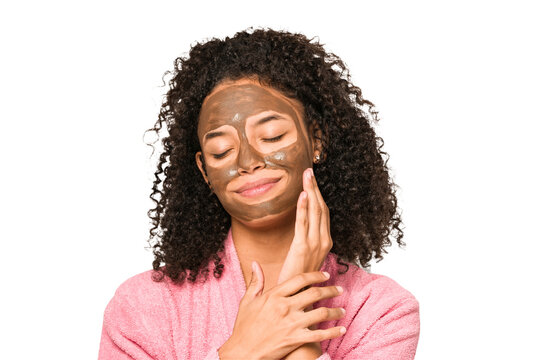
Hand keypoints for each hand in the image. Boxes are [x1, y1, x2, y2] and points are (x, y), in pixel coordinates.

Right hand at [218, 262, 344, 359]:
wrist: (242, 352)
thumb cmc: (244, 327)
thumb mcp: (247, 301)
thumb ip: (255, 281)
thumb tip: (255, 263)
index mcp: (274, 295)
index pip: (301, 279)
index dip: (316, 275)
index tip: (326, 275)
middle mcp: (285, 307)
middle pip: (315, 293)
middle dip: (331, 290)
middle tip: (340, 289)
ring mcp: (292, 323)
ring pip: (321, 313)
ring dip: (335, 311)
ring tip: (343, 310)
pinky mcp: (296, 339)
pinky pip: (320, 334)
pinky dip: (333, 332)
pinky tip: (341, 329)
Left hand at [277, 168, 331, 287]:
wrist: (298, 299)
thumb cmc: (299, 278)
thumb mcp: (306, 257)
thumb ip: (306, 241)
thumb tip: (302, 228)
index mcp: (325, 241)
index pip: (324, 212)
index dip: (319, 194)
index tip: (313, 180)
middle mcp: (324, 240)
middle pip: (321, 207)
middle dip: (316, 187)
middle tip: (309, 170)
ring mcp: (315, 244)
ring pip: (315, 211)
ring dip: (311, 191)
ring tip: (306, 175)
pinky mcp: (303, 247)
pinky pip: (303, 223)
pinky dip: (303, 207)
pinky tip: (302, 194)